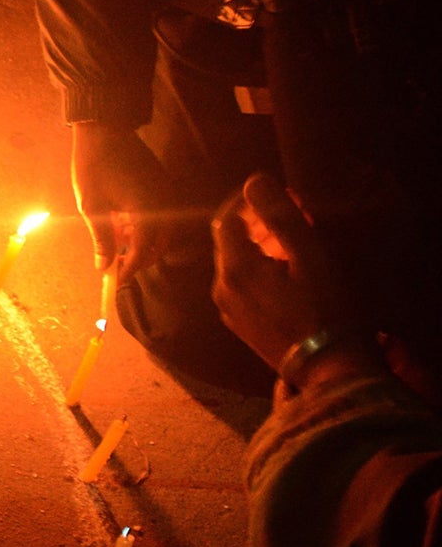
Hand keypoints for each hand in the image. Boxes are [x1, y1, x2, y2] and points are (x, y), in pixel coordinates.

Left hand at [72, 122, 171, 274]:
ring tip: (116, 244)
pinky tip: (123, 226)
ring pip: (162, 231)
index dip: (130, 268)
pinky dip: (145, 227)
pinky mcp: (163, 185)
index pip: (144, 251)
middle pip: (159, 244)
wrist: (105, 129)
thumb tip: (104, 267)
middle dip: (139, 259)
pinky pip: (161, 215)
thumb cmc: (94, 166)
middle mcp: (165, 203)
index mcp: (148, 210)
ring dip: (142, 243)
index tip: (115, 281)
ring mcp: (166, 192)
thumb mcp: (92, 207)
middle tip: (117, 267)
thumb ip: (102, 239)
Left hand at [211, 175, 348, 370]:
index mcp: (234, 267)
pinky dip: (255, 271)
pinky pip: (239, 287)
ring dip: (256, 247)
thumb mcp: (308, 255)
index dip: (245, 203)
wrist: (325, 364)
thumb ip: (280, 216)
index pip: (225, 220)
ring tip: (290, 243)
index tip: (273, 196)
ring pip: (233, 265)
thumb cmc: (323, 306)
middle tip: (288, 216)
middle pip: (228, 243)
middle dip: (253, 224)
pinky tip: (283, 274)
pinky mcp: (239, 325)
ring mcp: (228, 309)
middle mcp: (221, 288)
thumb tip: (254, 181)